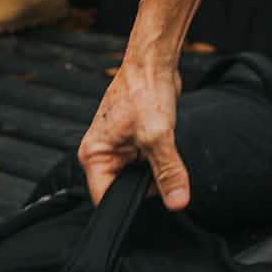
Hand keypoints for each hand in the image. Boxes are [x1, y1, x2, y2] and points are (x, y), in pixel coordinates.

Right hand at [78, 61, 190, 209]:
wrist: (153, 64)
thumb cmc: (145, 92)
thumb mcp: (158, 137)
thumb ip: (168, 172)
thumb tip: (177, 202)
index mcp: (94, 155)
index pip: (106, 198)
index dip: (130, 206)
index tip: (153, 207)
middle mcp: (101, 154)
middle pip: (123, 189)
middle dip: (145, 187)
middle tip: (161, 172)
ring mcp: (117, 148)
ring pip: (137, 178)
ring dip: (154, 173)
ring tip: (161, 152)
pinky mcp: (132, 143)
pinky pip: (145, 165)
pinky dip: (158, 162)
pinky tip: (163, 148)